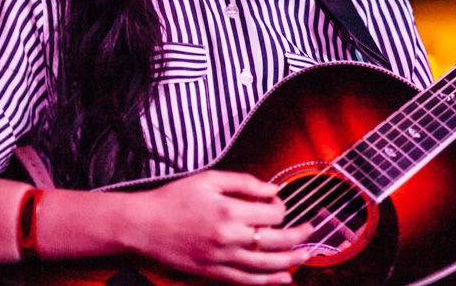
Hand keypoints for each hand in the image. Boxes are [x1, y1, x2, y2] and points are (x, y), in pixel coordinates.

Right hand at [133, 170, 312, 284]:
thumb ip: (244, 182)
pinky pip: (247, 281)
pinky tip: (285, 279)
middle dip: (299, 235)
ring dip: (291, 261)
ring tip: (306, 255)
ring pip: (266, 265)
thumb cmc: (174, 199)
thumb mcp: (209, 179)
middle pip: (276, 240)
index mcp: (229, 211)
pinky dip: (269, 282)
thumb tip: (273, 189)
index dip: (281, 207)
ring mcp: (221, 259)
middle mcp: (229, 237)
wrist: (143, 225)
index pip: (272, 213)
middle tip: (311, 230)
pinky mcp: (213, 273)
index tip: (276, 203)